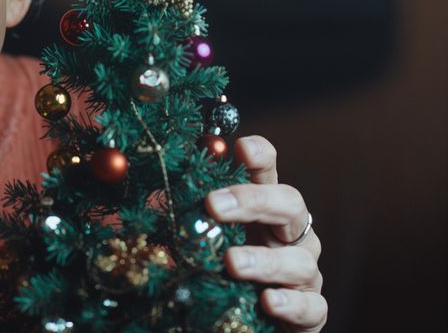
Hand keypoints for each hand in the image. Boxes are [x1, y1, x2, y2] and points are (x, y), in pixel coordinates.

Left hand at [205, 135, 326, 331]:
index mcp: (265, 213)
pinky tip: (269, 301)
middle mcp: (292, 236)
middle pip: (289, 205)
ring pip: (298, 260)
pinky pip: (312, 307)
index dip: (260, 156)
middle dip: (252, 201)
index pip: (268, 174)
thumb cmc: (226, 274)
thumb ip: (191, 222)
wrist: (252, 322)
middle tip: (214, 204)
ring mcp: (305, 273)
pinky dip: (291, 304)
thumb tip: (149, 198)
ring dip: (264, 260)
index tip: (240, 146)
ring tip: (232, 262)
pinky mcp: (312, 311)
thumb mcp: (206, 243)